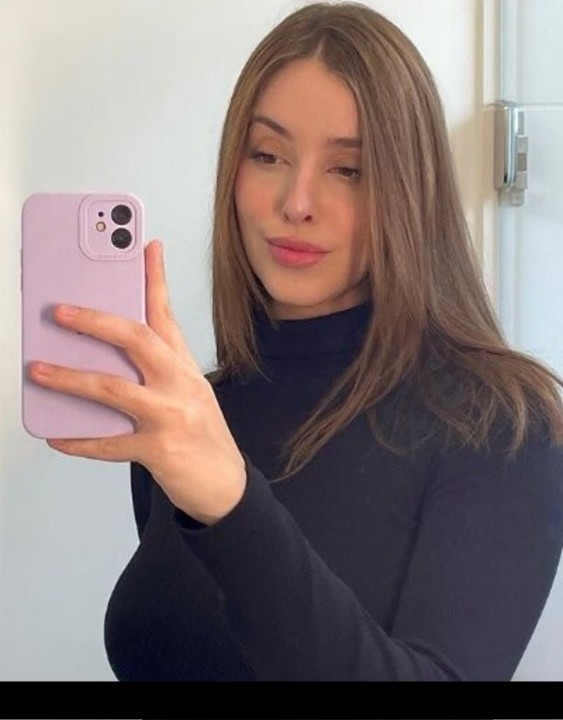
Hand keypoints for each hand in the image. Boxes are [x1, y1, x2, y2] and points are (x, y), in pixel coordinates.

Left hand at [28, 240, 246, 525]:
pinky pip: (109, 443)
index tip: (145, 245)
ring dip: (71, 378)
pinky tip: (56, 435)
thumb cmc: (201, 433)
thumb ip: (156, 366)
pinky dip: (79, 440)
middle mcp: (179, 384)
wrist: (225, 483)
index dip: (155, 278)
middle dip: (96, 321)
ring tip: (39, 370)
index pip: (166, 314)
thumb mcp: (187, 390)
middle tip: (60, 310)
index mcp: (184, 366)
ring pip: (115, 389)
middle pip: (138, 339)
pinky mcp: (159, 449)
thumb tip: (104, 350)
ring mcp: (171, 415)